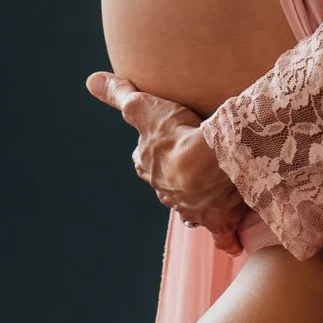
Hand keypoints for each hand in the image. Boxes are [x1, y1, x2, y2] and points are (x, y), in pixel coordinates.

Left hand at [85, 71, 254, 252]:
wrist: (207, 163)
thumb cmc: (174, 135)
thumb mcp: (143, 108)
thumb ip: (120, 95)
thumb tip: (91, 80)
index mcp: (150, 168)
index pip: (145, 160)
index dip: (151, 153)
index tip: (161, 145)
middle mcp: (166, 192)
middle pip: (169, 184)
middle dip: (177, 179)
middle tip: (192, 167)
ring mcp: (191, 208)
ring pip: (192, 207)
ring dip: (199, 203)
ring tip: (213, 194)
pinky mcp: (216, 219)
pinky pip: (220, 233)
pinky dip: (224, 236)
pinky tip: (230, 242)